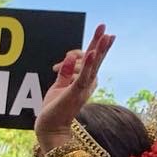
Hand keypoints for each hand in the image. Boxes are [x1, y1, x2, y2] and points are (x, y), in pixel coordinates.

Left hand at [34, 25, 115, 153]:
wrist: (50, 128)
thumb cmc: (54, 109)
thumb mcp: (59, 85)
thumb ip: (64, 71)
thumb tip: (69, 56)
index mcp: (84, 82)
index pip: (91, 61)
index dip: (95, 46)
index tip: (102, 34)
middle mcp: (87, 84)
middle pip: (96, 60)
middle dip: (101, 43)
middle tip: (106, 28)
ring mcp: (82, 88)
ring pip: (93, 66)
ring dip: (99, 50)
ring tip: (105, 36)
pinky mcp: (75, 93)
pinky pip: (82, 77)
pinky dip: (86, 65)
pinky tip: (91, 53)